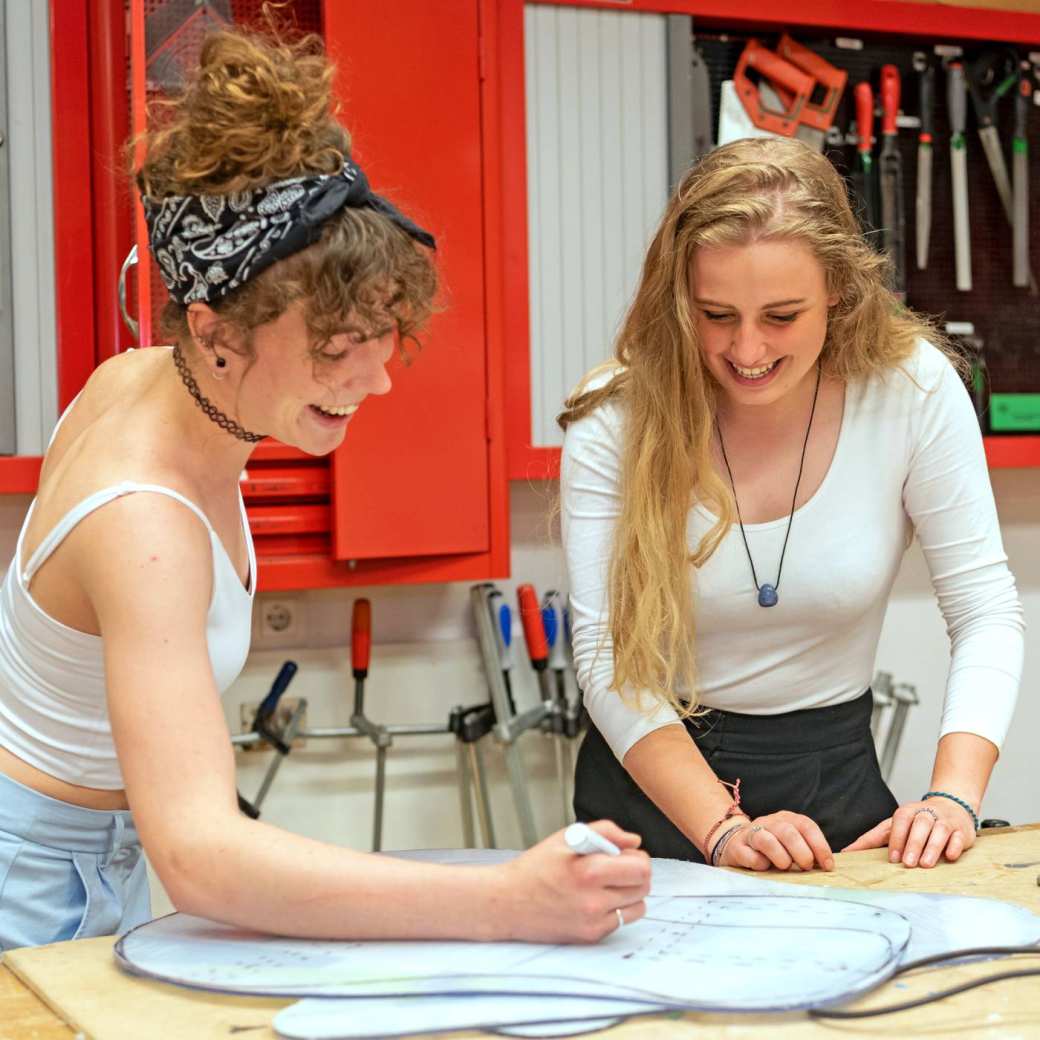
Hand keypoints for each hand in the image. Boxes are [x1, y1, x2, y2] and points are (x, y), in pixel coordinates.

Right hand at [498, 820, 650, 943]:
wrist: (508, 902)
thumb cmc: (535, 867)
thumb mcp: (567, 837)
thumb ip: (605, 832)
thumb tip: (634, 841)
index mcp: (589, 871)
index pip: (640, 868)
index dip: (637, 857)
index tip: (626, 853)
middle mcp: (594, 901)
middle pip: (643, 887)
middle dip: (636, 873)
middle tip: (618, 866)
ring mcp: (593, 922)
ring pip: (637, 906)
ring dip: (629, 892)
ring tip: (608, 883)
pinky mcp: (591, 936)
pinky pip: (620, 921)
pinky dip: (615, 908)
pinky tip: (596, 898)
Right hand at [717, 811, 833, 871]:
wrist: (735, 842)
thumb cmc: (771, 847)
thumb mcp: (790, 843)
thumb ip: (807, 850)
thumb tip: (827, 866)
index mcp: (786, 819)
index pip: (806, 826)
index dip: (819, 845)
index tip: (828, 865)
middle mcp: (769, 822)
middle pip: (787, 832)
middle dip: (801, 852)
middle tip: (806, 867)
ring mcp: (751, 833)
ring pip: (766, 840)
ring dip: (780, 857)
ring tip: (785, 867)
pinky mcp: (737, 847)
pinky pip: (749, 855)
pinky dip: (759, 863)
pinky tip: (764, 868)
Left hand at [842, 798, 975, 867]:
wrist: (951, 806)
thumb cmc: (916, 821)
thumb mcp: (893, 826)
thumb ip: (872, 839)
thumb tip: (847, 852)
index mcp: (908, 812)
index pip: (900, 821)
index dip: (897, 838)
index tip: (893, 858)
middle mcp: (926, 814)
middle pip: (919, 825)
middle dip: (913, 844)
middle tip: (908, 863)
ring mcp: (945, 821)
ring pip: (939, 831)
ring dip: (932, 847)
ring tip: (925, 864)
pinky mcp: (962, 831)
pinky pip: (958, 837)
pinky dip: (954, 846)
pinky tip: (949, 856)